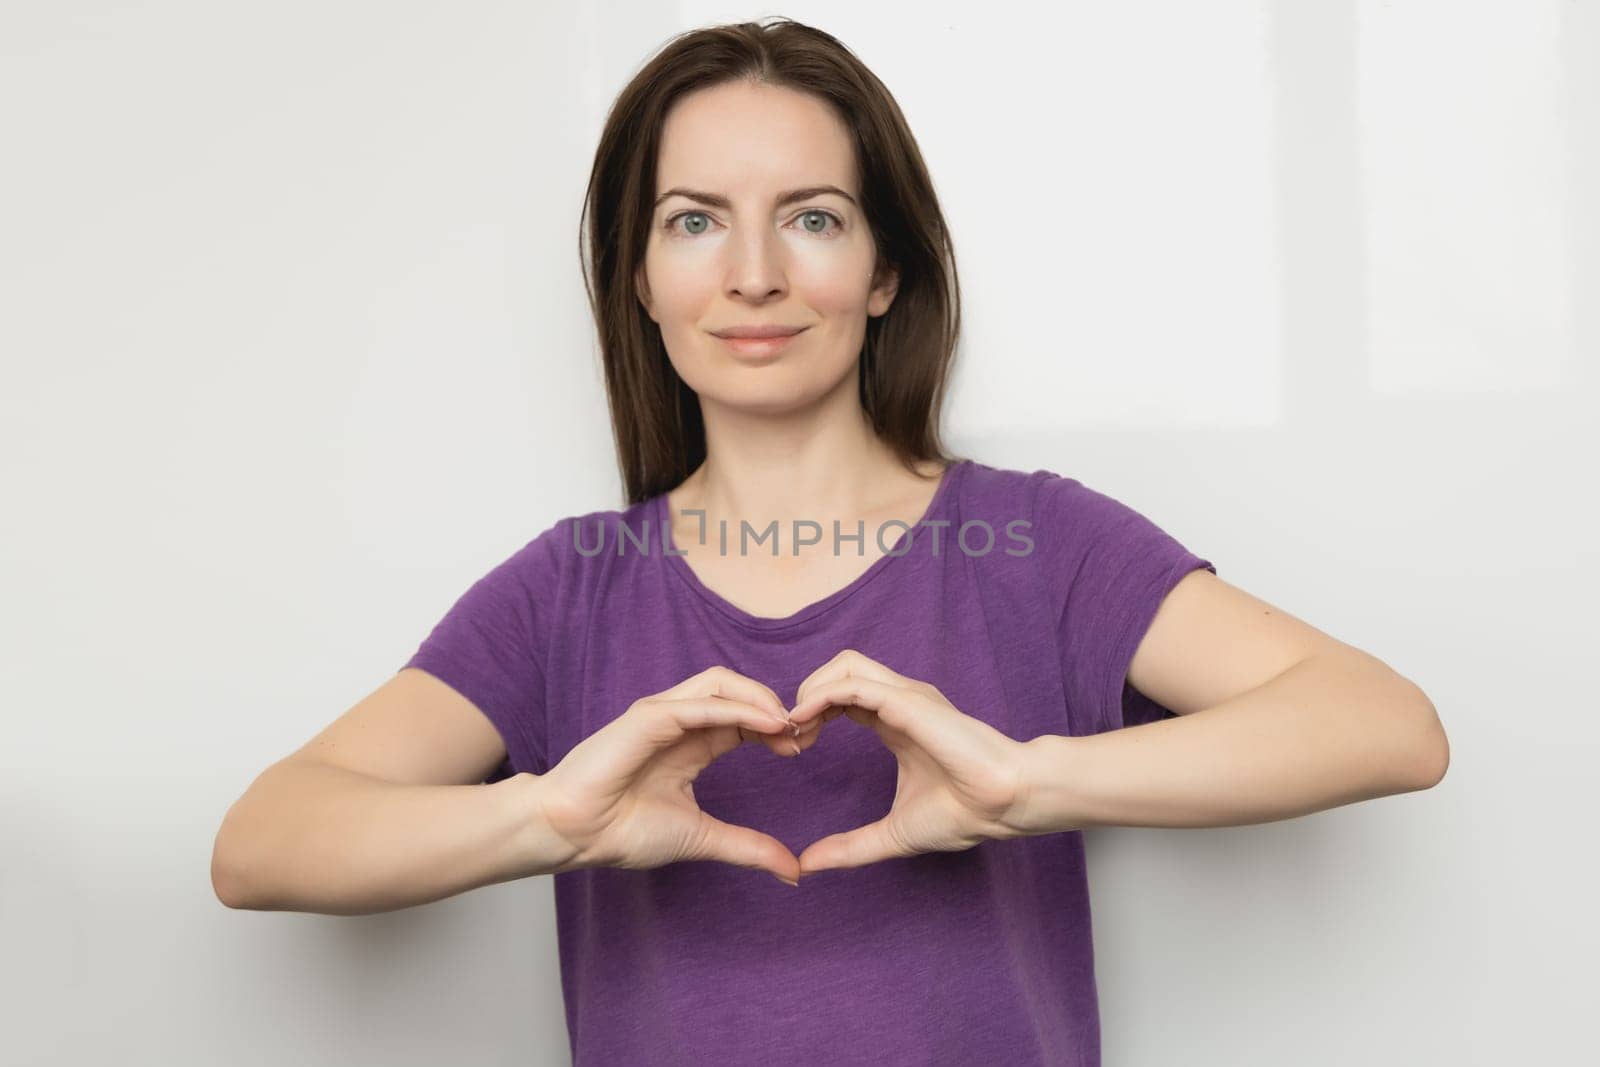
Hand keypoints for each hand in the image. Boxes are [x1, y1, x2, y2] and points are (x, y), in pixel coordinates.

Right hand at [537, 666, 804, 884]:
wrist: (574, 834)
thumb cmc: (622, 831)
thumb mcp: (702, 837)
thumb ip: (748, 847)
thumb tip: (794, 870)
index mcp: (691, 743)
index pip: (743, 718)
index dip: (775, 726)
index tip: (801, 749)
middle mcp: (679, 721)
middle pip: (738, 691)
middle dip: (774, 706)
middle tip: (802, 734)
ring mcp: (662, 714)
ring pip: (720, 684)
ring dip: (760, 698)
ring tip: (787, 724)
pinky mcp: (648, 717)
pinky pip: (700, 703)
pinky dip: (737, 708)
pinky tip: (766, 723)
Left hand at [786, 650, 1032, 875]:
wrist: (1003, 805)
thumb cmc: (962, 814)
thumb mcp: (891, 834)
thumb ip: (850, 847)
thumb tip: (808, 865)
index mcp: (895, 722)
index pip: (842, 698)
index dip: (812, 715)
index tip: (795, 747)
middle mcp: (898, 702)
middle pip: (839, 670)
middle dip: (806, 695)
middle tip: (790, 736)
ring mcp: (905, 697)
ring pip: (844, 665)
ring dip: (810, 690)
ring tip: (795, 728)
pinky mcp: (908, 701)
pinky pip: (854, 684)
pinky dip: (821, 696)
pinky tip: (803, 721)